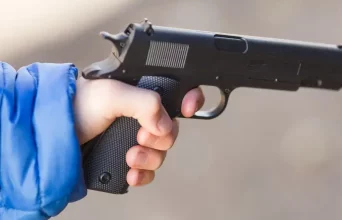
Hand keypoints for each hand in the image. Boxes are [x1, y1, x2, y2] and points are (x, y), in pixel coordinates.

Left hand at [73, 77, 203, 186]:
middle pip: (172, 129)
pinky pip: (148, 170)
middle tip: (141, 136)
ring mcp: (134, 137)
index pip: (178, 92)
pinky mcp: (126, 157)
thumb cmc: (75, 104)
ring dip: (150, 158)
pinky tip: (131, 172)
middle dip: (160, 138)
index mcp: (143, 92)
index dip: (190, 99)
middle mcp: (142, 115)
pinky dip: (143, 174)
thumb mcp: (110, 94)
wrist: (51, 131)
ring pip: (161, 152)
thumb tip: (163, 124)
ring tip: (131, 156)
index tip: (188, 108)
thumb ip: (143, 102)